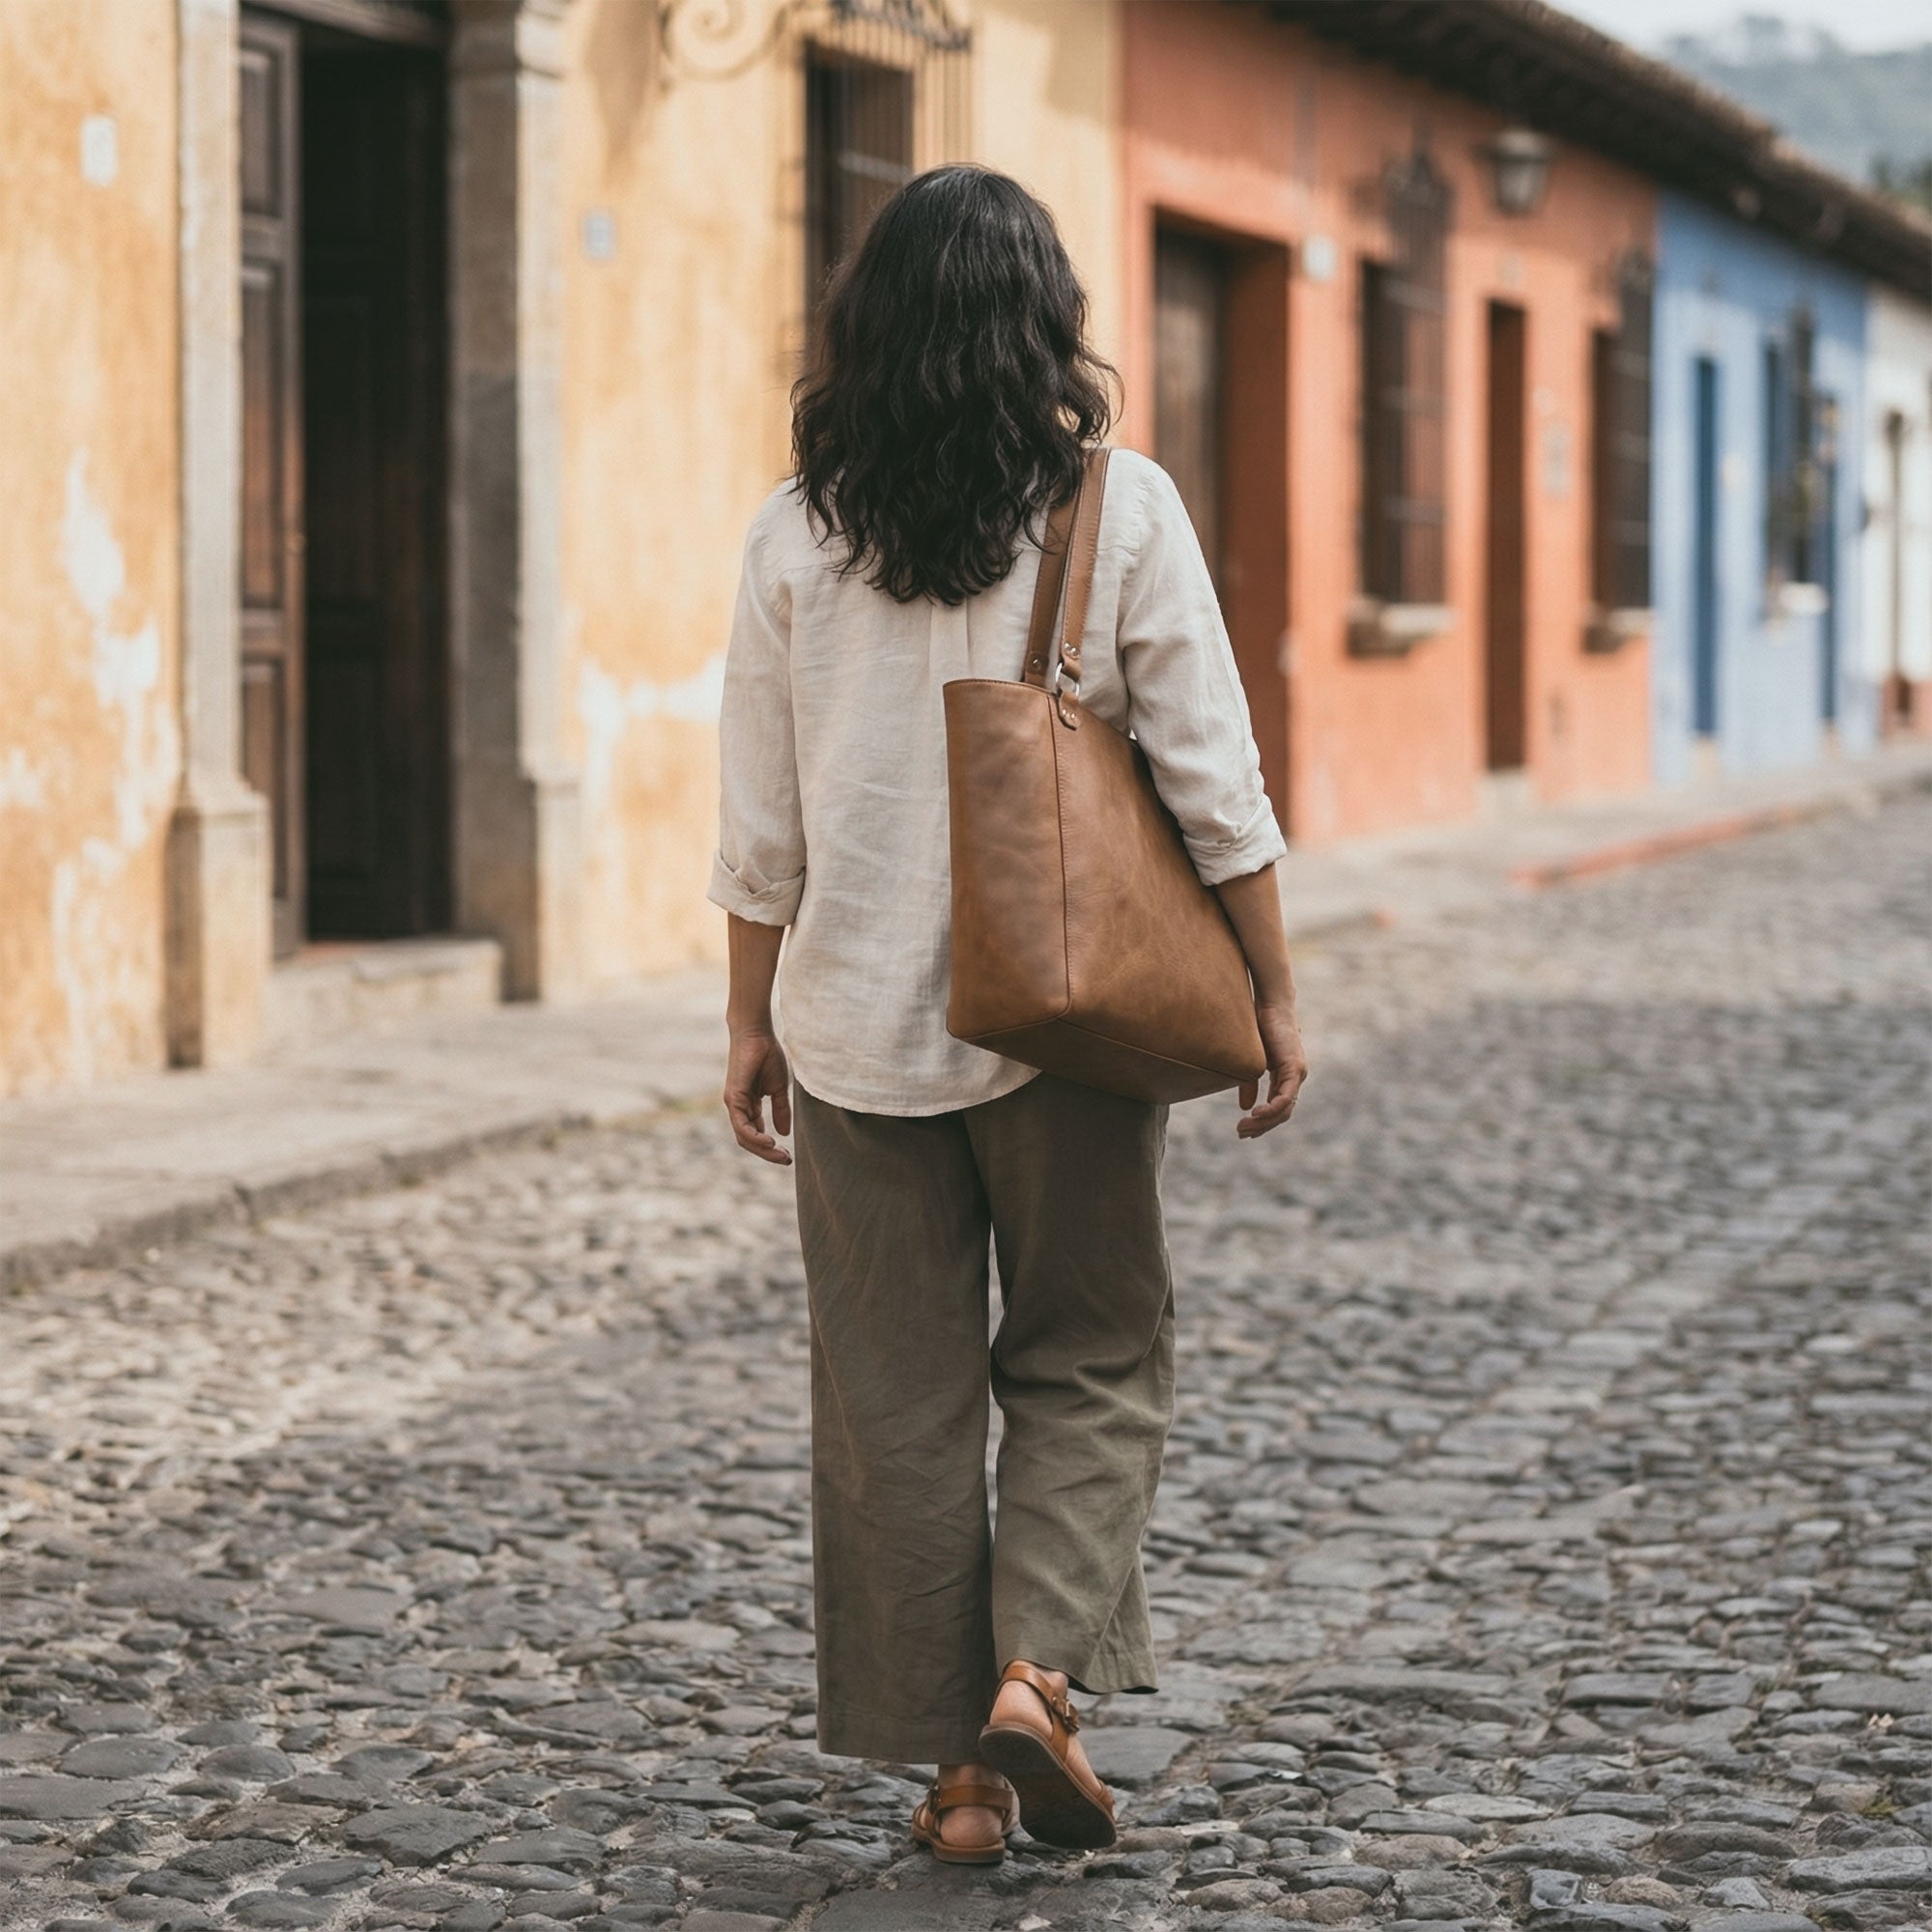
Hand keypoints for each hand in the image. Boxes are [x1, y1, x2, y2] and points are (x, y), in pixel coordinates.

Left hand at [724, 1026, 792, 1164]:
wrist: (757, 1035)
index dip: (771, 1147)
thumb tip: (784, 1133)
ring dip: (762, 1149)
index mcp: (749, 1106)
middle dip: (768, 1153)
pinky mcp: (733, 1098)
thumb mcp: (778, 1088)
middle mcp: (738, 1108)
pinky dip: (754, 1136)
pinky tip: (769, 1141)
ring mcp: (734, 1104)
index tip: (788, 1155)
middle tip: (786, 1160)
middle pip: (749, 1140)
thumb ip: (780, 1110)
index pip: (756, 1134)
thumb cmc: (767, 1056)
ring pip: (744, 1137)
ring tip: (779, 1154)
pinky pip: (741, 1125)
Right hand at [1236, 1004, 1306, 1138]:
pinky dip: (1271, 1109)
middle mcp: (1295, 1079)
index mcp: (1285, 1078)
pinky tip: (1256, 1114)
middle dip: (1262, 1127)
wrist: (1270, 1005)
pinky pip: (1285, 1097)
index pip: (1278, 1109)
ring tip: (1245, 1126)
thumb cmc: (1260, 1027)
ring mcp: (1298, 1074)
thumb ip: (1250, 1084)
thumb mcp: (1252, 1062)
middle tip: (1242, 1133)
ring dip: (1264, 1122)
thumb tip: (1245, 1107)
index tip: (1244, 1131)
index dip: (1263, 1123)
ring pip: (1285, 1109)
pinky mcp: (1295, 1068)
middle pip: (1282, 1114)